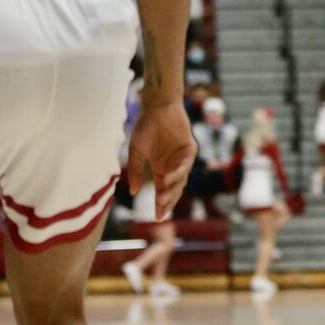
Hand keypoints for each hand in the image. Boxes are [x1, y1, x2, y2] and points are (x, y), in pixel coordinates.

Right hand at [127, 101, 197, 220]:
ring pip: (181, 179)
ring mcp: (182, 158)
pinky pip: (186, 164)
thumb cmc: (145, 128)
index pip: (162, 190)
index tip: (156, 217)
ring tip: (162, 199)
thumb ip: (136, 171)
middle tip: (160, 212)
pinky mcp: (190, 148)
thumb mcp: (136, 152)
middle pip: (173, 189)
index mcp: (161, 168)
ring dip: (172, 189)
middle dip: (167, 201)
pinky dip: (178, 172)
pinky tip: (168, 179)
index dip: (160, 203)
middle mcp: (173, 165)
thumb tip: (133, 192)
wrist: (156, 107)